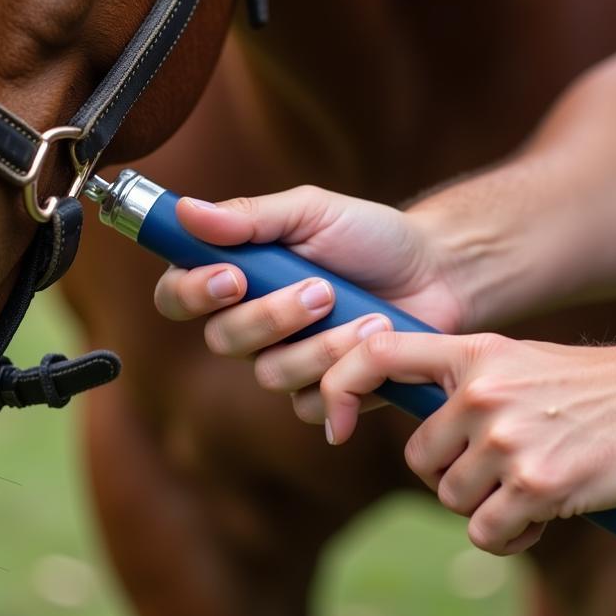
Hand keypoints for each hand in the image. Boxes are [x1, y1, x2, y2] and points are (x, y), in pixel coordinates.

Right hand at [153, 187, 465, 406]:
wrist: (437, 272)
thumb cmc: (368, 235)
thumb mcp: (310, 211)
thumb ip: (248, 216)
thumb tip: (185, 210)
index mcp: (237, 274)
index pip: (178, 295)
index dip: (192, 294)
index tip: (232, 278)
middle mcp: (251, 322)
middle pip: (222, 340)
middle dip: (271, 317)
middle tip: (321, 289)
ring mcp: (286, 360)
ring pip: (270, 375)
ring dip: (321, 344)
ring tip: (367, 315)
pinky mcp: (325, 393)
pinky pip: (311, 404)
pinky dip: (347, 374)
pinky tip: (376, 342)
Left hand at [319, 329, 615, 554]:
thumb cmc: (583, 383)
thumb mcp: (511, 358)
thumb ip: (459, 379)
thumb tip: (414, 419)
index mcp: (469, 353)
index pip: (378, 355)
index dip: (339, 385)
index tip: (334, 421)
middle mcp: (479, 393)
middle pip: (419, 460)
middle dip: (451, 475)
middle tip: (495, 469)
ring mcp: (505, 440)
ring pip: (452, 499)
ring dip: (486, 506)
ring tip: (528, 484)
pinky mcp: (535, 486)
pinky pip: (486, 533)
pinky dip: (509, 534)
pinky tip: (540, 512)